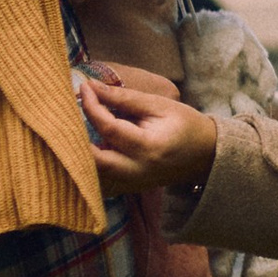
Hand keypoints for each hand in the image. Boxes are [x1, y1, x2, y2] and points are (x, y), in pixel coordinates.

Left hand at [81, 69, 217, 193]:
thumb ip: (124, 98)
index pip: (109, 127)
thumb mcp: (158, 105)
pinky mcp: (130, 188)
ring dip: (81, 155)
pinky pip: (102, 182)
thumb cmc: (185, 124)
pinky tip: (88, 148)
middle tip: (70, 115)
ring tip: (76, 131)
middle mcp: (138, 170)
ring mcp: (133, 184)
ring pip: (95, 175)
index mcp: (149, 147)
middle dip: (78, 138)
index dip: (92, 106)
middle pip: (94, 160)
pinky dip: (91, 166)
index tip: (84, 88)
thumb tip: (91, 87)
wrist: (206, 154)